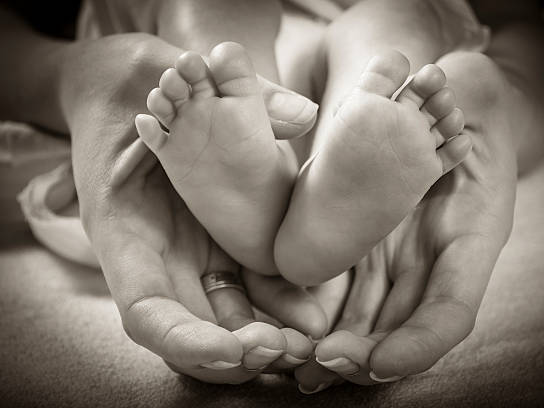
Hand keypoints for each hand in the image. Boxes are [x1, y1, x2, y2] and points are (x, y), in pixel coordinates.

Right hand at [61, 33, 323, 382]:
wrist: (133, 85)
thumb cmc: (133, 79)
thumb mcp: (162, 74)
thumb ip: (223, 92)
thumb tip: (302, 112)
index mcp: (123, 230)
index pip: (144, 309)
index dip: (187, 340)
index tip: (237, 350)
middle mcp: (154, 255)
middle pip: (190, 329)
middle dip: (237, 352)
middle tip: (289, 349)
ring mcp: (187, 254)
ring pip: (222, 318)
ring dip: (262, 339)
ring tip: (307, 341)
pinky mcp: (216, 246)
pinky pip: (247, 287)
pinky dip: (275, 306)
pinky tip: (311, 313)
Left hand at [295, 51, 521, 390]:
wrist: (429, 106)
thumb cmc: (455, 98)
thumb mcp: (467, 94)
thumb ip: (461, 102)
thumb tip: (442, 83)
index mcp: (471, 236)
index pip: (454, 308)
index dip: (419, 343)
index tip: (377, 363)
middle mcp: (432, 261)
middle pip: (400, 329)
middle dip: (361, 356)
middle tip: (318, 366)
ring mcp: (394, 259)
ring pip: (366, 322)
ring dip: (332, 349)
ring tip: (295, 365)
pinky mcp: (359, 249)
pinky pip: (336, 291)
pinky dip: (313, 316)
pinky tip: (284, 331)